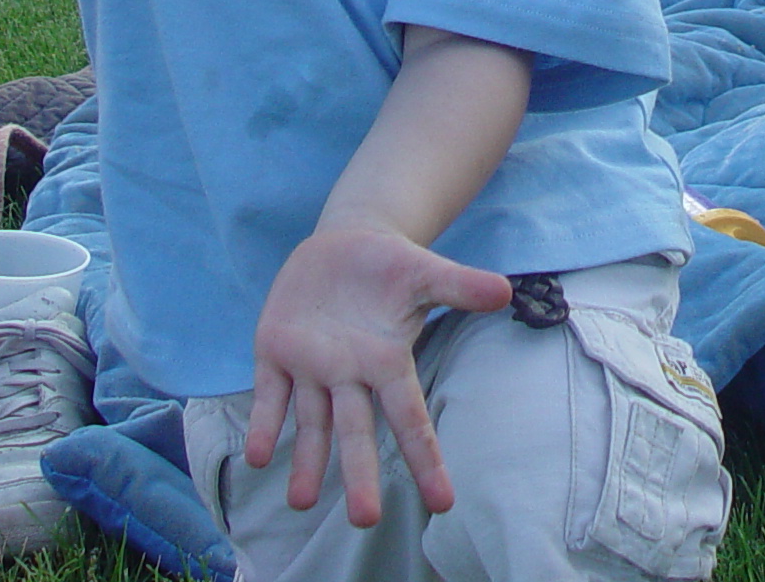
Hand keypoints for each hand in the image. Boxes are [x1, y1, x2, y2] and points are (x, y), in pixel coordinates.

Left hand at [246, 225, 512, 524]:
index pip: (410, 417)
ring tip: (300, 502)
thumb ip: (460, 287)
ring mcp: (311, 366)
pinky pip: (269, 394)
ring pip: (311, 422)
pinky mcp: (276, 350)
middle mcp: (350, 375)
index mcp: (388, 362)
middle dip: (360, 474)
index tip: (443, 503)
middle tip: (365, 520)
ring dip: (307, 462)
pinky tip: (259, 456)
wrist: (345, 245)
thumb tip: (505, 292)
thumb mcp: (426, 273)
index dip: (426, 459)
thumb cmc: (392, 268)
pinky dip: (264, 424)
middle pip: (356, 431)